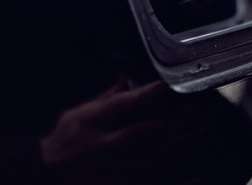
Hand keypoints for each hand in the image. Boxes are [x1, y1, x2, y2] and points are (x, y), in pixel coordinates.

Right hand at [40, 79, 205, 183]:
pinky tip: (194, 170)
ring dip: (180, 143)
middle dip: (174, 121)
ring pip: (155, 155)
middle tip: (197, 110)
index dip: (145, 96)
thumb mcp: (78, 114)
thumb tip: (125, 77)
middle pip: (146, 133)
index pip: (123, 106)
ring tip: (202, 130)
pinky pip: (154, 175)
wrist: (49, 175)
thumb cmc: (64, 141)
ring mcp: (117, 168)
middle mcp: (107, 146)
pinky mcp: (126, 181)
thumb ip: (106, 97)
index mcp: (94, 124)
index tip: (164, 86)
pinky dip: (174, 172)